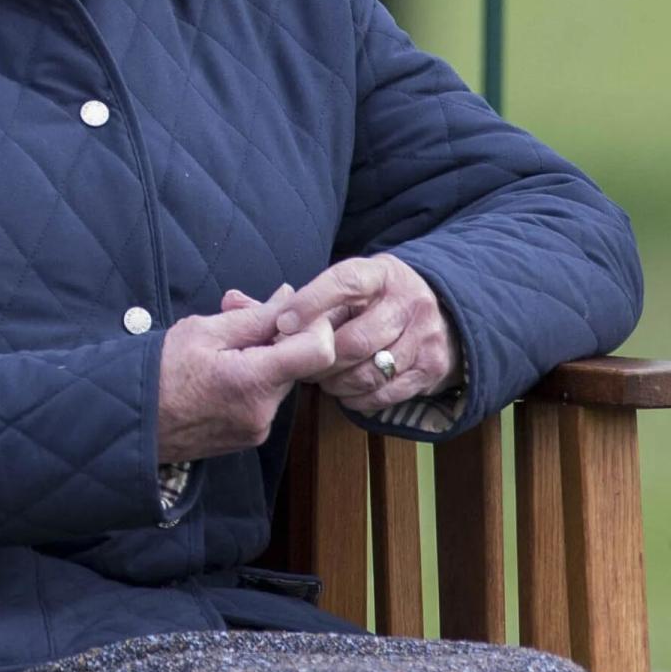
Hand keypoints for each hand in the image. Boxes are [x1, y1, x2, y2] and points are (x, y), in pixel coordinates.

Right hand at [156, 288, 339, 460]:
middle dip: (276, 335)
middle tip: (237, 315)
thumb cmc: (158, 372)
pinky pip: (265, 400)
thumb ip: (254, 316)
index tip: (288, 313)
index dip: (314, 325)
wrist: (130, 423)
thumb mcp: (202, 331)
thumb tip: (289, 298)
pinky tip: (221, 370)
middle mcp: (264, 412)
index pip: (319, 351)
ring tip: (222, 345)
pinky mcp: (249, 438)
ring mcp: (258, 429)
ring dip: (263, 357)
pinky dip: (253, 380)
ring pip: (280, 381)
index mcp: (253, 382)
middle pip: (298, 364)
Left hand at [239, 256, 455, 414]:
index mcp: (380, 274)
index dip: (311, 304)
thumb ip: (285, 301)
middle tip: (298, 364)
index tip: (282, 324)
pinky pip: (385, 392)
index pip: (344, 282)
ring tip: (321, 378)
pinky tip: (345, 390)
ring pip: (368, 369)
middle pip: (354, 339)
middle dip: (319, 357)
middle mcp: (408, 301)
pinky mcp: (432, 368)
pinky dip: (357, 397)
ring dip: (335, 381)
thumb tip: (230, 301)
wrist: (440, 311)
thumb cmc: (369, 302)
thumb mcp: (339, 289)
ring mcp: (425, 335)